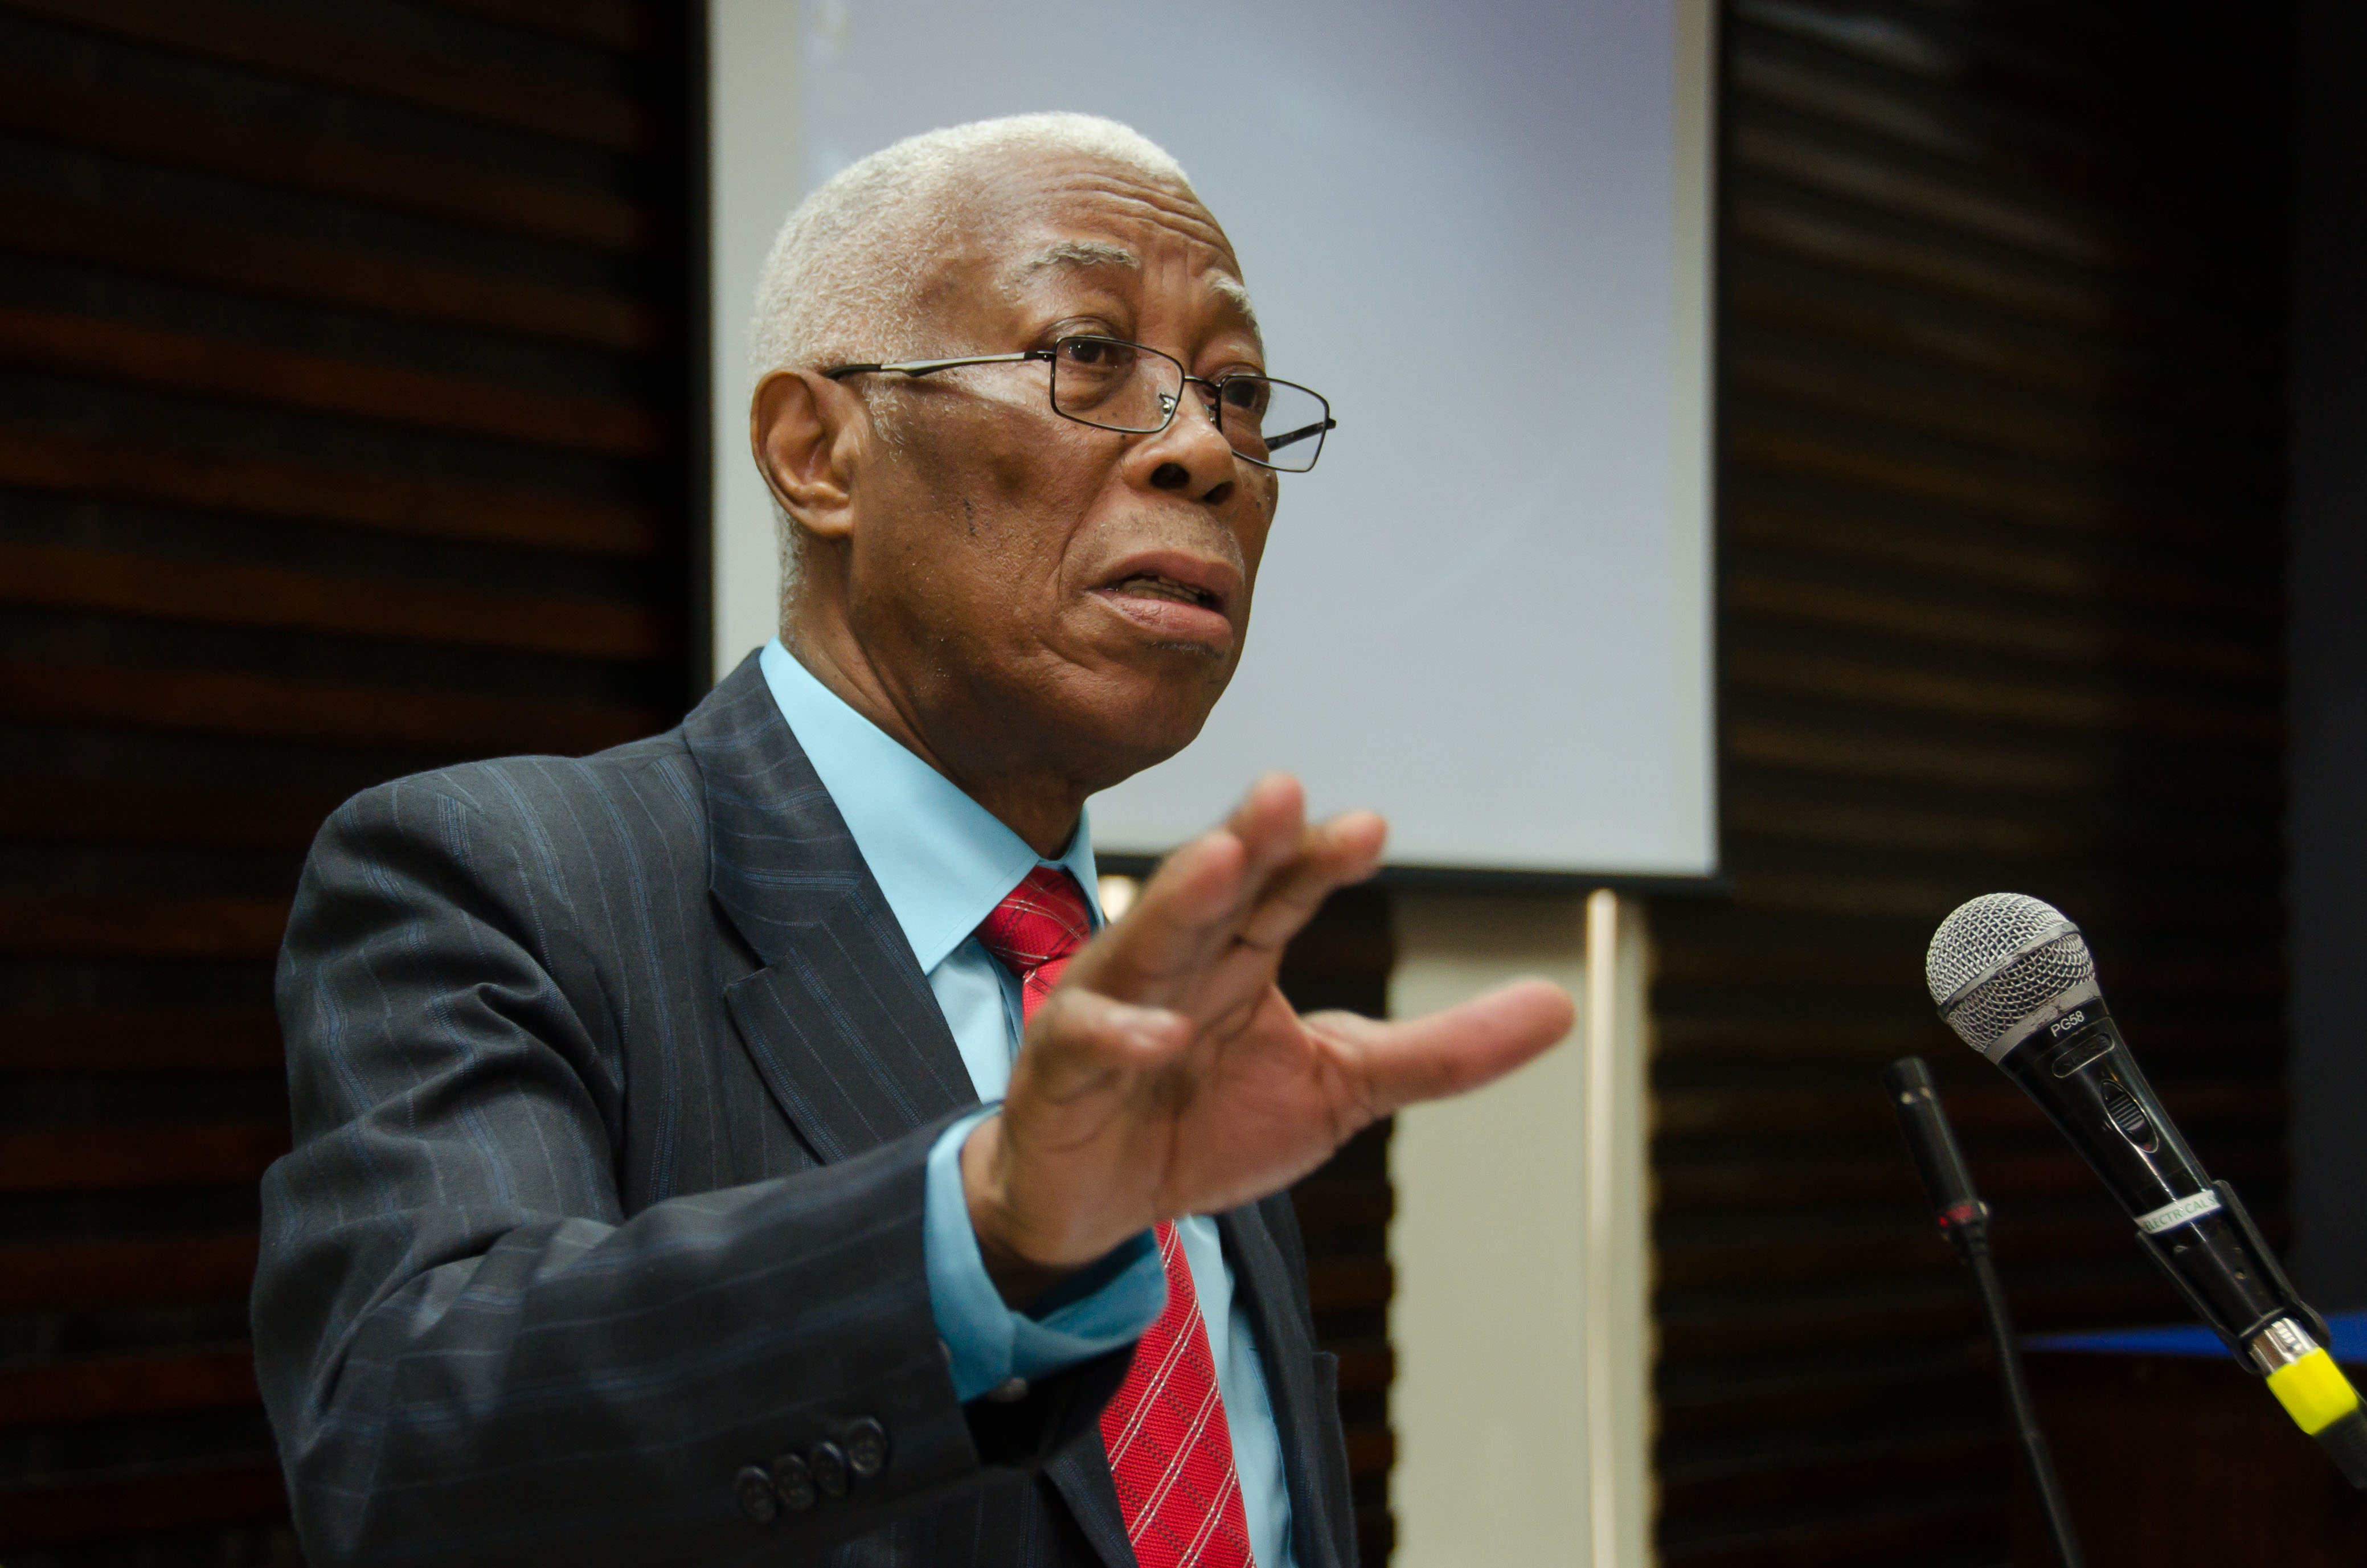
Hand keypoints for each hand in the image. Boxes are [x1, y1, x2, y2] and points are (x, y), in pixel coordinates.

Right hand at [960, 773, 1574, 1303]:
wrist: (1093, 1205)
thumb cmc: (1205, 1125)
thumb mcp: (1342, 1088)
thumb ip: (1441, 1051)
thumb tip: (1563, 1003)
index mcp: (1240, 956)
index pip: (1282, 893)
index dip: (1319, 860)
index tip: (1371, 831)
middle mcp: (1176, 965)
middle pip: (1215, 892)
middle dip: (1249, 840)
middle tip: (1286, 792)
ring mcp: (1111, 1007)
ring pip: (1146, 943)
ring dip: (1181, 901)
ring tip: (1224, 860)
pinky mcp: (1061, 1069)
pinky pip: (1089, 1041)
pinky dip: (1121, 1033)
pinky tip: (1162, 1032)